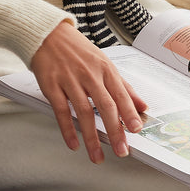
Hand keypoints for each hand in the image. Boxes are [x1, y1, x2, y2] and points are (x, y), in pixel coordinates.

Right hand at [30, 21, 147, 163]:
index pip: (121, 94)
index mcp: (105, 69)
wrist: (46, 34)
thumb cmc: (77, 50)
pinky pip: (61, 111)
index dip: (129, 113)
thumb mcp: (104, 63)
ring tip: (98, 156)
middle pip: (105, 106)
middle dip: (115, 130)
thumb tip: (143, 106)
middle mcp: (89, 75)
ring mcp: (70, 80)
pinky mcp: (52, 86)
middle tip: (122, 150)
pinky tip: (74, 144)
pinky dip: (68, 130)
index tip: (136, 130)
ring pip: (84, 112)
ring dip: (92, 137)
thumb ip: (124, 86)